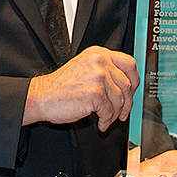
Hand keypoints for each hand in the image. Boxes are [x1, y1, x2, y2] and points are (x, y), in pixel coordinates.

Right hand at [22, 46, 138, 130]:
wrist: (41, 96)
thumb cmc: (60, 86)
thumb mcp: (85, 67)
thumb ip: (104, 70)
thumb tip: (125, 85)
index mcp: (99, 53)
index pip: (129, 64)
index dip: (135, 80)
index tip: (133, 91)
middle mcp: (101, 62)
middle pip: (127, 84)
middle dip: (127, 103)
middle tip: (122, 112)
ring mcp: (99, 76)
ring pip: (120, 100)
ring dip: (115, 114)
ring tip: (107, 119)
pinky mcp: (95, 93)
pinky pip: (109, 111)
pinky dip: (106, 120)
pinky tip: (101, 123)